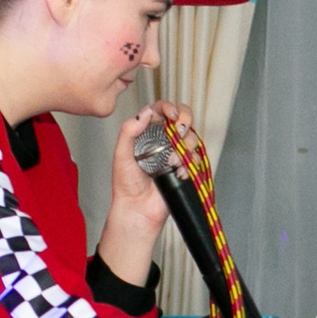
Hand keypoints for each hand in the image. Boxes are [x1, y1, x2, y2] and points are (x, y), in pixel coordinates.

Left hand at [96, 101, 198, 274]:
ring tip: (171, 161)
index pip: (162, 110)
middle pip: (183, 118)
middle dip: (185, 120)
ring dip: (184, 146)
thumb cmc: (126, 184)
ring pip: (191, 137)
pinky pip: (195, 159)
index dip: (169, 107)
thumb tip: (145, 113)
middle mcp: (164, 140)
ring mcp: (176, 153)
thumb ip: (129, 131)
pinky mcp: (185, 168)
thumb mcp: (121, 154)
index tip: (170, 115)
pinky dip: (189, 164)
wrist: (137, 209)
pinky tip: (178, 172)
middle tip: (179, 130)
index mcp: (148, 132)